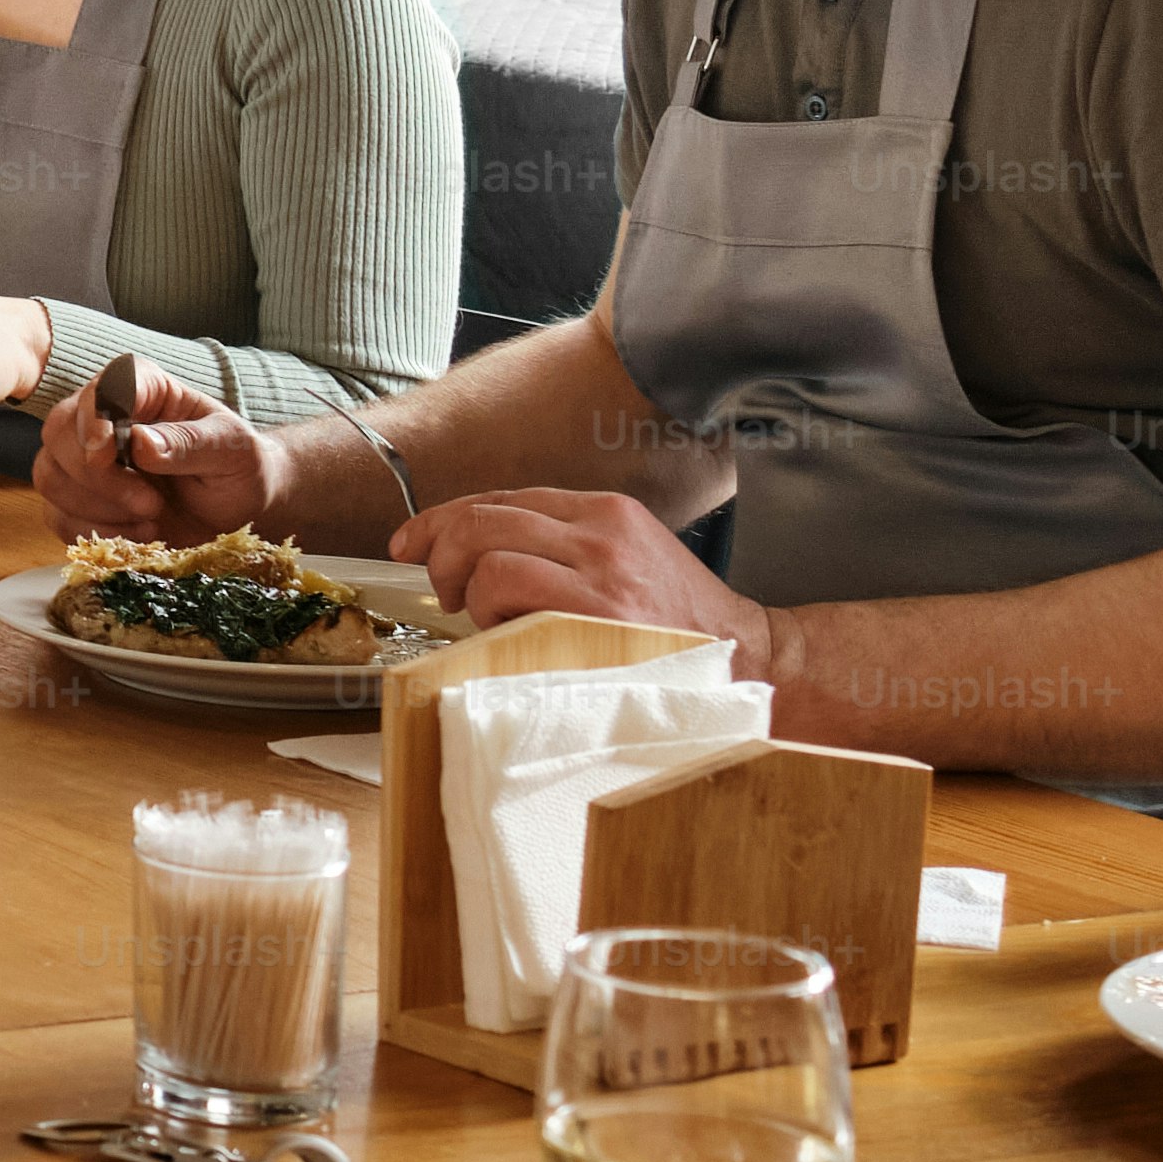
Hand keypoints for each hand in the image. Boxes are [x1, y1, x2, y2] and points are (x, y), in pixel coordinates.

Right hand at [33, 351, 281, 544]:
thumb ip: (191, 442)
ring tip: (150, 520)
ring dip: (96, 508)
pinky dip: (92, 532)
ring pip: (49, 475)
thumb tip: (141, 443)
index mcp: (143, 389)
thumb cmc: (239, 468)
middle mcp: (103, 417)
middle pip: (59, 432)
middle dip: (98, 477)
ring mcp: (84, 460)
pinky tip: (137, 535)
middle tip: (150, 503)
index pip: (101, 388)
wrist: (238, 511)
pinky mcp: (78, 501)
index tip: (106, 453)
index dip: (93, 418)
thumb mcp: (233, 450)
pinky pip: (55, 515)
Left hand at [396, 489, 773, 669]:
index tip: (409, 544)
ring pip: (486, 550)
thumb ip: (560, 550)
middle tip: (446, 593)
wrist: (752, 662)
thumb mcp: (622, 563)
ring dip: (466, 590)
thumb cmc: (674, 627)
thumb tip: (473, 557)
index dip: (442, 519)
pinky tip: (509, 633)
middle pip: (481, 517)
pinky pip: (507, 585)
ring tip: (488, 619)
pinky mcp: (598, 609)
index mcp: (604, 511)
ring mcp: (601, 568)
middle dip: (441, 554)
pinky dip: (488, 609)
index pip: (500, 499)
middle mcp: (601, 529)